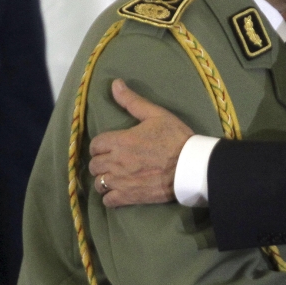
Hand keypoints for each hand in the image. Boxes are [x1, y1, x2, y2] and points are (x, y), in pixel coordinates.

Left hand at [88, 79, 193, 207]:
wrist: (191, 166)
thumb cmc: (175, 138)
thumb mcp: (156, 114)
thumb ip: (132, 101)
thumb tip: (115, 84)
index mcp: (120, 141)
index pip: (95, 144)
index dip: (101, 145)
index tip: (110, 145)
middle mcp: (116, 162)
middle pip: (94, 164)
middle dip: (101, 161)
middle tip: (113, 160)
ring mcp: (122, 181)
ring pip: (99, 183)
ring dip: (104, 179)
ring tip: (115, 176)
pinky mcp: (130, 197)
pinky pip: (108, 201)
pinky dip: (111, 197)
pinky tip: (119, 191)